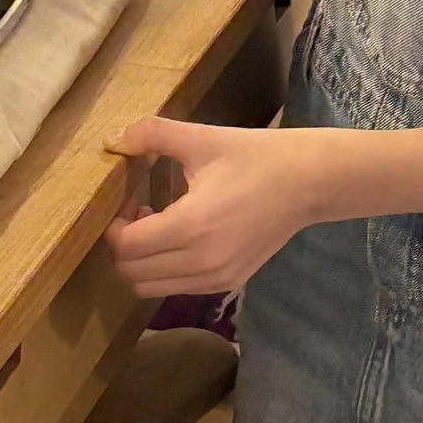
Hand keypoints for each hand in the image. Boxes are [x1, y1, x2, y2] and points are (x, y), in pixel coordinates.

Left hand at [105, 117, 329, 295]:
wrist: (308, 182)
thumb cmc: (255, 156)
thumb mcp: (203, 138)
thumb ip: (153, 134)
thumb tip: (114, 138)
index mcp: (191, 226)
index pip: (126, 246)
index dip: (114, 226)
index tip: (124, 201)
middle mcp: (201, 262)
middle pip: (131, 274)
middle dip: (122, 245)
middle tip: (134, 214)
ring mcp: (216, 279)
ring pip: (150, 288)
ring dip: (141, 262)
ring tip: (155, 227)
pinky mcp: (227, 284)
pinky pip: (177, 288)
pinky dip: (164, 270)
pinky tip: (179, 237)